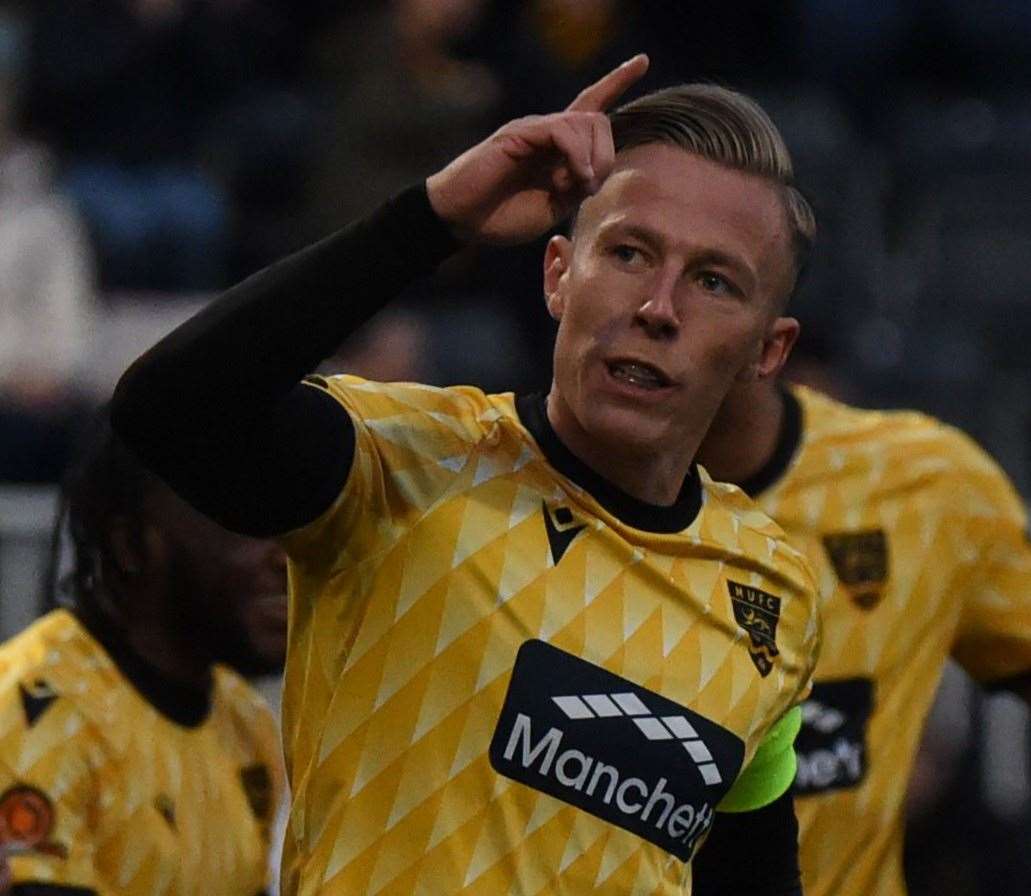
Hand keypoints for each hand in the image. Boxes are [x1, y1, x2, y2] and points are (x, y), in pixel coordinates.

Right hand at [426, 54, 648, 243]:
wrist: (461, 220)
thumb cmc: (500, 217)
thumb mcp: (551, 208)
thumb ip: (576, 187)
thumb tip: (594, 170)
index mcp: (556, 148)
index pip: (590, 106)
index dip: (616, 82)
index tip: (642, 61)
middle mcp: (546, 131)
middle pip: (598, 119)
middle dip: (606, 154)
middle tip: (589, 186)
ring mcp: (532, 129)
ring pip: (585, 122)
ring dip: (591, 159)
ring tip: (576, 186)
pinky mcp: (519, 133)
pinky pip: (562, 131)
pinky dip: (575, 155)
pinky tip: (569, 179)